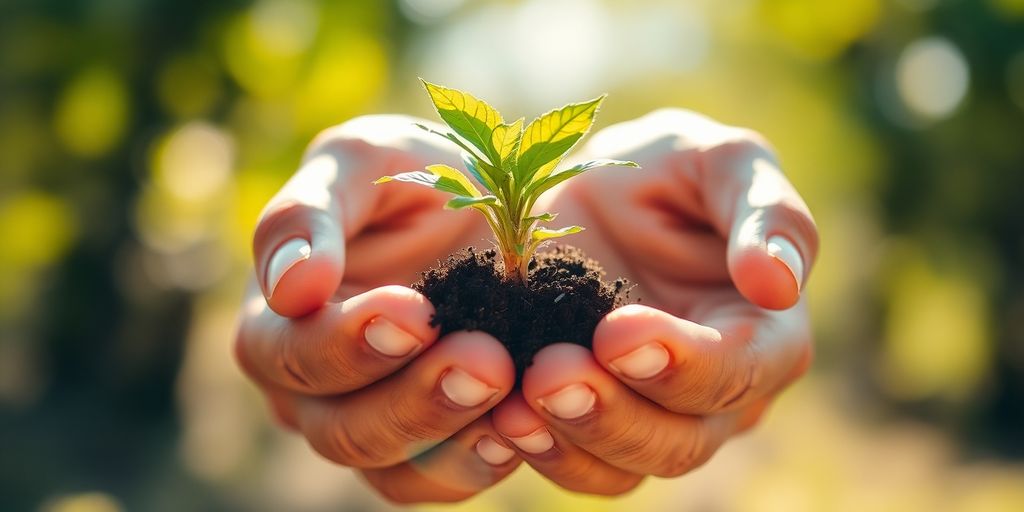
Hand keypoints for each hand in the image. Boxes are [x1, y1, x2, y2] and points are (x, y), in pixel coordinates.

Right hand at [234, 115, 522, 503]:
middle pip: (341, 428)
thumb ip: (311, 212)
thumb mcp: (363, 158)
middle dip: (415, 398)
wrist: (487, 200)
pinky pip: (441, 479)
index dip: (346, 341)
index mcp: (277, 321)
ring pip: (391, 468)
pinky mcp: (430, 446)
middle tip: (486, 359)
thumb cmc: (410, 171)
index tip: (415, 311)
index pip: (290, 353)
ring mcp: (370, 424)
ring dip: (453, 436)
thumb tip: (290, 288)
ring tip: (511, 395)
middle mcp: (312, 391)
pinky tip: (521, 426)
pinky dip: (479, 461)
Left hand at [490, 109, 817, 493]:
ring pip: (626, 465)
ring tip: (514, 408)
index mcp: (766, 333)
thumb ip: (765, 211)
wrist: (592, 192)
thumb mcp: (719, 161)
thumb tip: (780, 285)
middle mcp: (720, 394)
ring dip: (569, 442)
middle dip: (613, 413)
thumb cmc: (669, 168)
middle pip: (682, 439)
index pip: (741, 370)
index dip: (682, 362)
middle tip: (549, 374)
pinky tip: (499, 420)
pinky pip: (576, 464)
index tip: (614, 333)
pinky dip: (538, 450)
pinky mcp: (595, 426)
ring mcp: (657, 418)